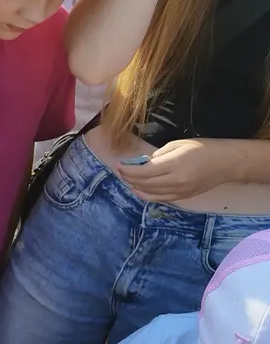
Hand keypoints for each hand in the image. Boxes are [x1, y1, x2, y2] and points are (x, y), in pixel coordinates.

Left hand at [116, 139, 230, 200]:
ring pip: (151, 193)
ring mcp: (180, 191)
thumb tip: (146, 162)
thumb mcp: (179, 144)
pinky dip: (147, 196)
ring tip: (127, 180)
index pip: (143, 171)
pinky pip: (161, 199)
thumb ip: (159, 154)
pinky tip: (139, 191)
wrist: (226, 163)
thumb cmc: (203, 148)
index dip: (128, 170)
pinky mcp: (184, 197)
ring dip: (136, 187)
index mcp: (174, 164)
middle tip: (120, 172)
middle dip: (129, 178)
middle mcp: (175, 180)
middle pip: (144, 183)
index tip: (119, 165)